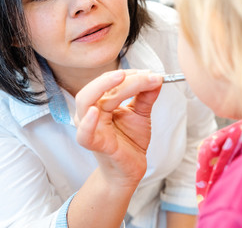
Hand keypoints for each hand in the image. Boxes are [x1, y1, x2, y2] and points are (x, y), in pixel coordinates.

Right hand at [74, 70, 162, 186]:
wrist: (130, 168)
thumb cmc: (130, 140)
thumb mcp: (141, 113)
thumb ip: (146, 95)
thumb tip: (156, 78)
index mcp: (100, 103)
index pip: (109, 82)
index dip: (130, 74)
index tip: (151, 74)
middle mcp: (90, 113)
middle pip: (97, 88)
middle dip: (120, 78)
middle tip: (144, 74)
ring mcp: (91, 128)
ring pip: (88, 102)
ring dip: (105, 87)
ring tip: (122, 78)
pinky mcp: (96, 145)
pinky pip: (85, 134)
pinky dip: (88, 123)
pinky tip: (95, 112)